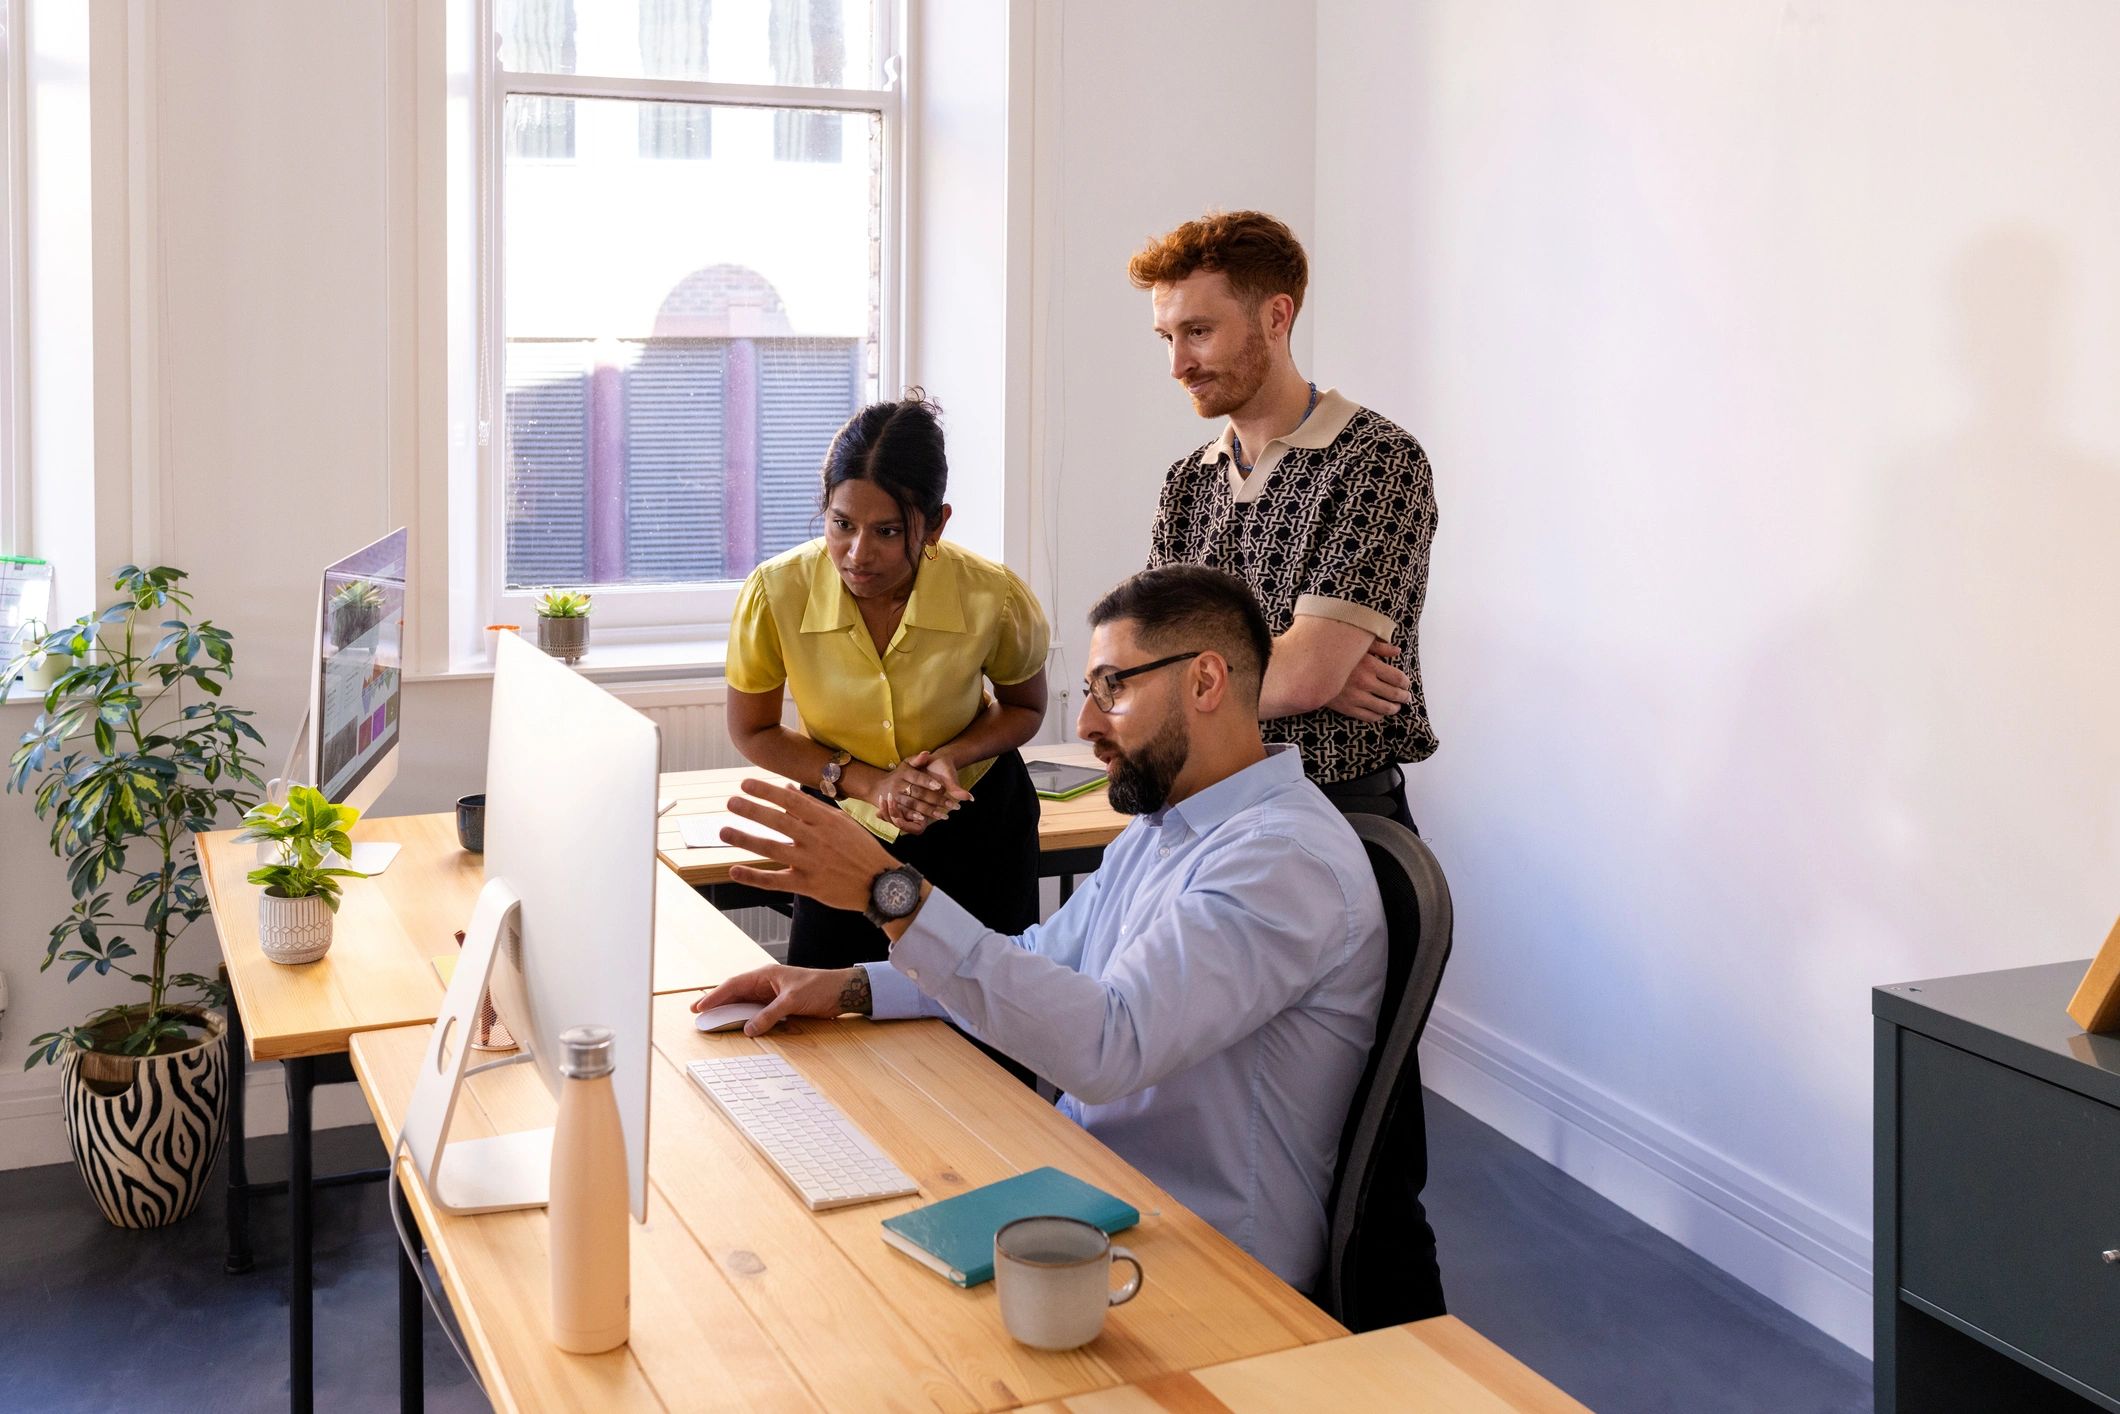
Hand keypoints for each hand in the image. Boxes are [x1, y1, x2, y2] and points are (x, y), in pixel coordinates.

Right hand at [691, 964, 868, 1036]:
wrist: (842, 991)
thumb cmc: (820, 987)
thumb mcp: (793, 1001)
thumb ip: (769, 1014)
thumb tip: (749, 1029)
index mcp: (765, 975)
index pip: (734, 985)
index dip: (715, 996)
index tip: (700, 1006)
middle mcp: (766, 983)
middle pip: (735, 993)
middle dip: (717, 1003)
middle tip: (698, 1014)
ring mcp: (772, 994)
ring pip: (744, 1002)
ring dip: (729, 1010)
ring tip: (712, 1019)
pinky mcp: (780, 1004)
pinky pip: (756, 1011)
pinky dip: (745, 1017)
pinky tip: (738, 1024)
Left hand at [720, 776, 899, 910]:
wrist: (881, 883)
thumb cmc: (861, 850)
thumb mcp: (841, 823)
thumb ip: (812, 808)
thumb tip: (787, 789)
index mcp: (825, 820)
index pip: (790, 800)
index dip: (765, 791)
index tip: (745, 785)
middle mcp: (816, 838)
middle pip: (777, 821)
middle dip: (751, 810)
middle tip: (730, 803)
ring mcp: (810, 862)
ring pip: (771, 848)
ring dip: (745, 839)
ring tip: (724, 831)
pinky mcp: (807, 884)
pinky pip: (775, 880)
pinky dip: (753, 877)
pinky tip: (734, 871)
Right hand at [872, 752, 969, 833]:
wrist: (878, 786)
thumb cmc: (900, 773)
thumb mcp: (907, 764)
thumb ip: (918, 760)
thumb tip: (927, 753)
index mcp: (903, 773)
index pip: (917, 777)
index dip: (928, 782)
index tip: (940, 787)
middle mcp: (898, 785)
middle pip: (918, 793)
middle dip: (935, 799)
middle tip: (951, 805)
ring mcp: (895, 797)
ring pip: (913, 804)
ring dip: (929, 810)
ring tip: (944, 815)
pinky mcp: (894, 808)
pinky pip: (905, 813)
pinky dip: (914, 816)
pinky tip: (925, 820)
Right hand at [1326, 639, 1411, 721]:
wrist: (1311, 671)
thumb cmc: (1335, 655)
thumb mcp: (1357, 645)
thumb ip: (1379, 646)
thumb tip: (1397, 651)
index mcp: (1370, 665)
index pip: (1398, 678)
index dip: (1406, 683)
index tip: (1406, 684)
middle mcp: (1365, 682)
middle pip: (1394, 694)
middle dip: (1404, 697)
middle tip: (1406, 697)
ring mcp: (1357, 697)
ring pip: (1384, 708)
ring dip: (1394, 708)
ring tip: (1396, 706)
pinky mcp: (1348, 708)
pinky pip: (1370, 717)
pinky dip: (1379, 716)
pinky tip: (1380, 712)